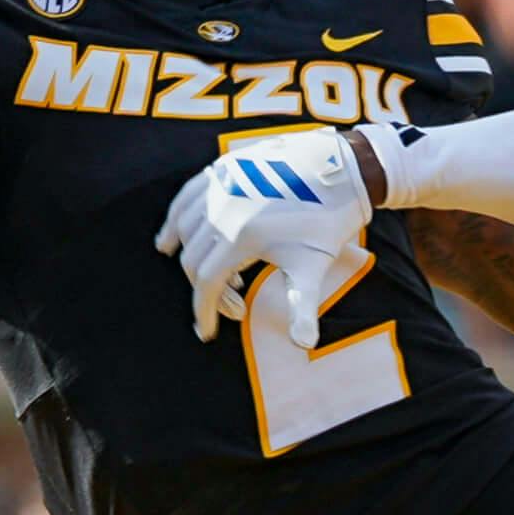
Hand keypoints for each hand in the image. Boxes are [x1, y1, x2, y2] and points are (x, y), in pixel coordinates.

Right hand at [158, 128, 372, 344]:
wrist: (340, 170)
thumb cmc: (327, 222)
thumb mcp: (314, 266)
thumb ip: (302, 307)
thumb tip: (305, 344)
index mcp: (242, 236)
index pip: (207, 282)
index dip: (205, 311)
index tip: (207, 332)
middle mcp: (222, 209)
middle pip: (194, 260)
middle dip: (208, 290)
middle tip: (235, 305)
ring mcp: (219, 186)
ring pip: (185, 230)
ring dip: (194, 258)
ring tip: (218, 277)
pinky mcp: (221, 170)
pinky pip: (185, 200)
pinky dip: (176, 222)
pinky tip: (173, 238)